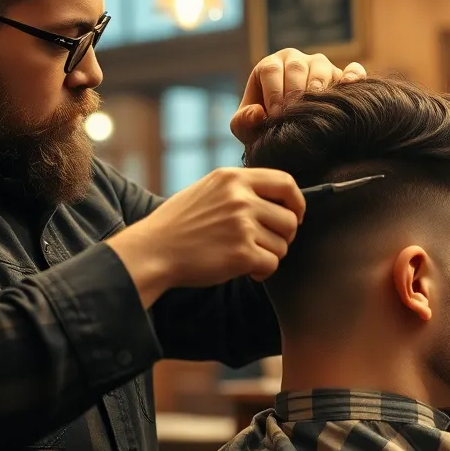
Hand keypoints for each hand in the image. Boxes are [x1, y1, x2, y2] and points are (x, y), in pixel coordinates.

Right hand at [106, 168, 304, 304]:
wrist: (153, 250)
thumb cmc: (179, 224)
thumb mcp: (208, 189)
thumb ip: (241, 189)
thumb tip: (280, 200)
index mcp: (233, 178)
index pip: (286, 183)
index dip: (297, 202)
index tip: (294, 216)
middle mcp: (240, 198)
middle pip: (289, 219)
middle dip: (282, 237)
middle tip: (264, 245)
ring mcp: (242, 225)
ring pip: (282, 245)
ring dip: (268, 255)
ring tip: (243, 256)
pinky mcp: (241, 254)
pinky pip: (271, 264)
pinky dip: (261, 272)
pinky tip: (243, 270)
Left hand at [230, 48, 365, 144]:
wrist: (291, 135)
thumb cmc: (265, 128)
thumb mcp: (246, 128)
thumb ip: (243, 121)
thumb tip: (258, 112)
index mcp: (271, 66)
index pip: (271, 69)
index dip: (273, 91)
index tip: (276, 115)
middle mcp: (296, 60)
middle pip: (296, 67)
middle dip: (295, 91)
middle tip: (295, 115)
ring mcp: (321, 66)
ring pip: (321, 67)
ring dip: (318, 86)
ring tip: (316, 108)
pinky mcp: (343, 76)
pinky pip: (353, 70)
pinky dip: (354, 75)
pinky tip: (349, 86)